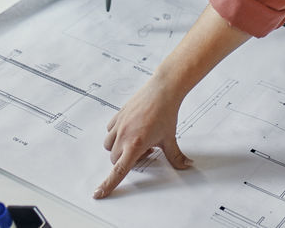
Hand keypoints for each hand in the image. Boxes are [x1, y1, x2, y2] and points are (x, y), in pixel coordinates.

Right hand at [94, 76, 191, 198]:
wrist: (163, 90)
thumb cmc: (166, 112)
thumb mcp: (170, 138)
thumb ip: (176, 156)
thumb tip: (186, 165)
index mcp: (136, 145)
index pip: (119, 171)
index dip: (108, 184)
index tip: (99, 193)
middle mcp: (124, 135)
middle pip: (115, 159)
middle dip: (126, 161)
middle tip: (145, 152)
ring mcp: (119, 124)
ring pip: (109, 145)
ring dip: (119, 148)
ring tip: (136, 141)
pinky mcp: (118, 115)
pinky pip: (110, 130)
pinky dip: (116, 134)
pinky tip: (131, 129)